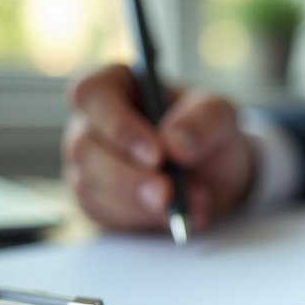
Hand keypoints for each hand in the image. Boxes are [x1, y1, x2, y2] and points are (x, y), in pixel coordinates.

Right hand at [62, 65, 254, 231]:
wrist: (214, 176)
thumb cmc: (207, 133)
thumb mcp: (220, 116)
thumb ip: (204, 120)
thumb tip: (175, 141)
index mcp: (115, 84)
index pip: (91, 94)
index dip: (117, 125)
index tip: (155, 153)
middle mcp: (91, 122)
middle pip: (84, 148)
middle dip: (129, 177)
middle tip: (167, 193)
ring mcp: (88, 162)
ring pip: (89, 186)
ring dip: (141, 202)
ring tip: (191, 201)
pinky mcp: (94, 197)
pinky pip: (101, 213)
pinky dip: (141, 219)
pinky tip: (173, 215)